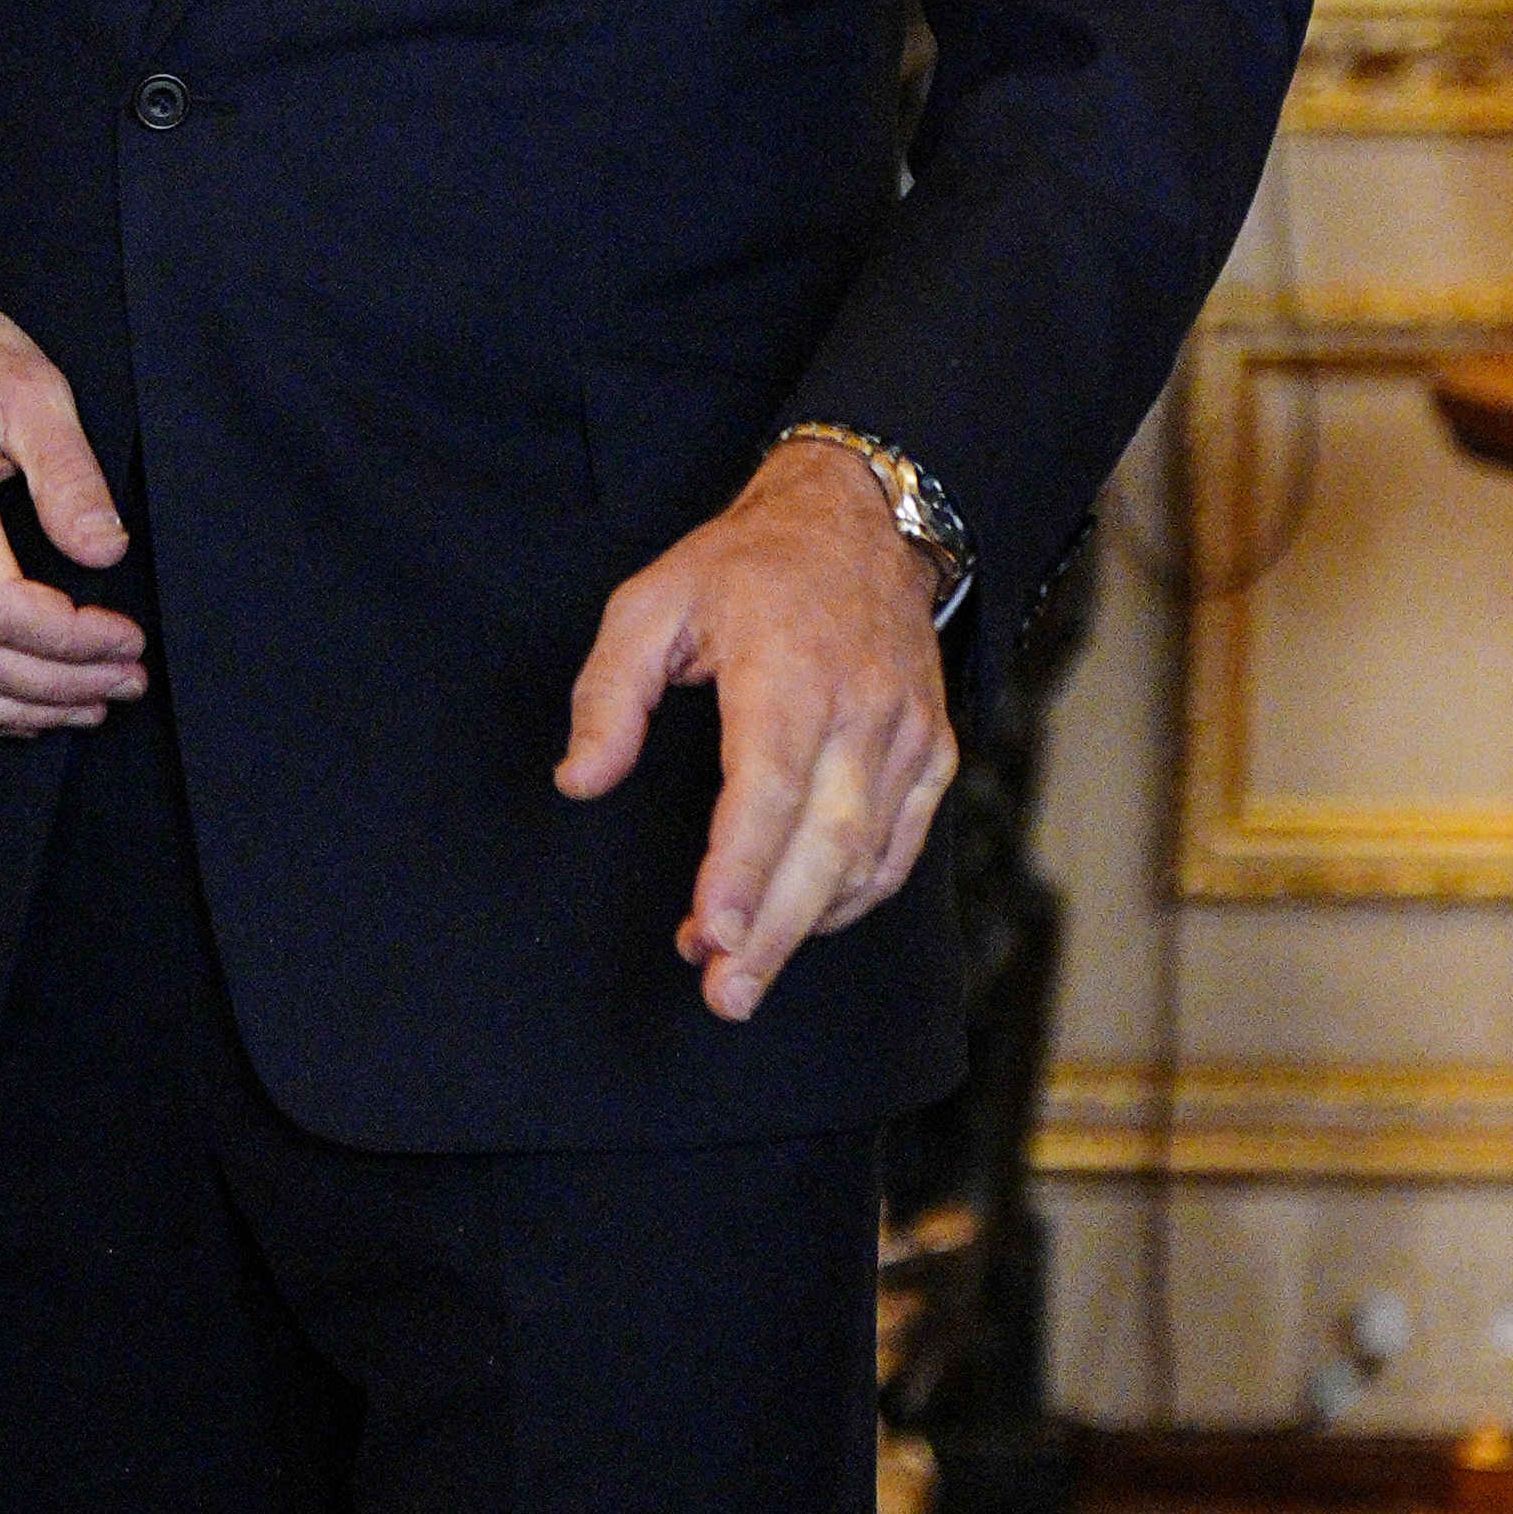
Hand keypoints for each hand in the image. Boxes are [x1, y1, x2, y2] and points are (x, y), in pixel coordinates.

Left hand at [557, 435, 954, 1022]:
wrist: (858, 519)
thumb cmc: (743, 567)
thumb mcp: (648, 602)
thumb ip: (607, 695)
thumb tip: (579, 781)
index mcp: (788, 671)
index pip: (768, 789)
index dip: (739, 870)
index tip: (709, 935)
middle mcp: (861, 709)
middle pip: (823, 844)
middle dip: (771, 930)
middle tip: (724, 994)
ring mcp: (907, 734)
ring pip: (866, 857)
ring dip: (804, 924)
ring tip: (740, 970)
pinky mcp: (933, 751)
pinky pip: (900, 846)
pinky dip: (854, 897)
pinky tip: (800, 922)